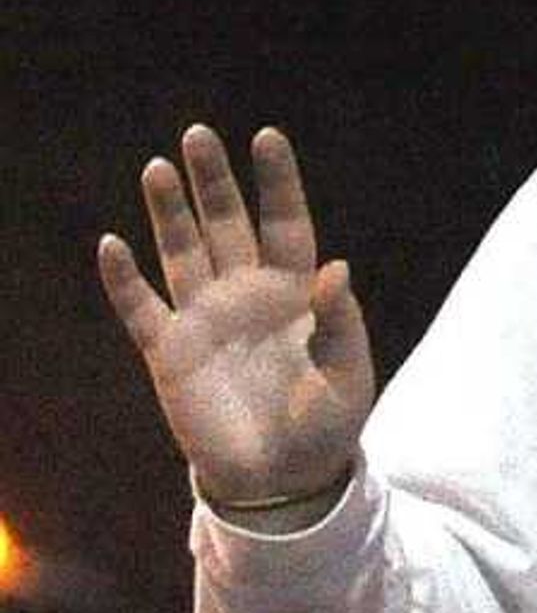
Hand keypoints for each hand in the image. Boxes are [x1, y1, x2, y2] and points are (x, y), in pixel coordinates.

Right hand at [96, 126, 375, 522]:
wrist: (282, 479)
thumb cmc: (324, 426)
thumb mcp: (348, 377)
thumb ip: (341, 322)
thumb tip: (336, 266)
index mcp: (295, 294)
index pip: (286, 224)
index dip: (277, 182)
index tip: (268, 136)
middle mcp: (245, 294)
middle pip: (226, 224)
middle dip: (213, 181)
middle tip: (198, 134)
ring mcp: (203, 319)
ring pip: (181, 251)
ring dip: (168, 212)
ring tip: (157, 167)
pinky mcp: (168, 351)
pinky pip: (141, 308)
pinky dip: (125, 278)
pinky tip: (112, 244)